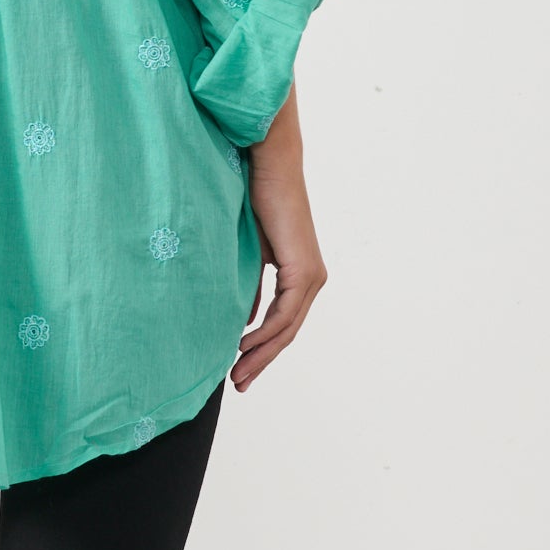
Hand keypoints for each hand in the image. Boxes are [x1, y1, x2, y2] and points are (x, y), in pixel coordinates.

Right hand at [235, 85, 325, 388]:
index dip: (260, 350)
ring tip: (237, 374)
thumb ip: (247, 283)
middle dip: (260, 361)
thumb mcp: (246, 251)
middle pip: (287, 333)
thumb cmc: (252, 196)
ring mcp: (311, 275)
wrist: (267, 164)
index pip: (282, 324)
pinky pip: (285, 313)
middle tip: (238, 385)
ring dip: (260, 354)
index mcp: (300, 274)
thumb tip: (239, 316)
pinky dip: (264, 333)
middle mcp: (312, 278)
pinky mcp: (305, 269)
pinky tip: (242, 346)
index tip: (237, 370)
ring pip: (287, 329)